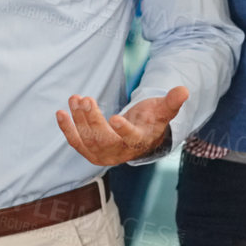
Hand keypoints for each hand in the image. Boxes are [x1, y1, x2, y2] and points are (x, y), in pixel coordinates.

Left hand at [55, 88, 188, 166]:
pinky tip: (60, 113)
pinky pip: (76, 142)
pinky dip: (67, 129)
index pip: (131, 138)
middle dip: (92, 120)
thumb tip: (184, 90)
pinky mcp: (90, 152)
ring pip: (87, 140)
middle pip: (103, 139)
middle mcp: (120, 152)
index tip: (114, 118)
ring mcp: (103, 155)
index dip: (123, 130)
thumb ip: (172, 102)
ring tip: (75, 98)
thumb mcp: (162, 110)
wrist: (138, 138)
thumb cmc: (151, 121)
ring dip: (78, 120)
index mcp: (139, 141)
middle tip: (86, 99)